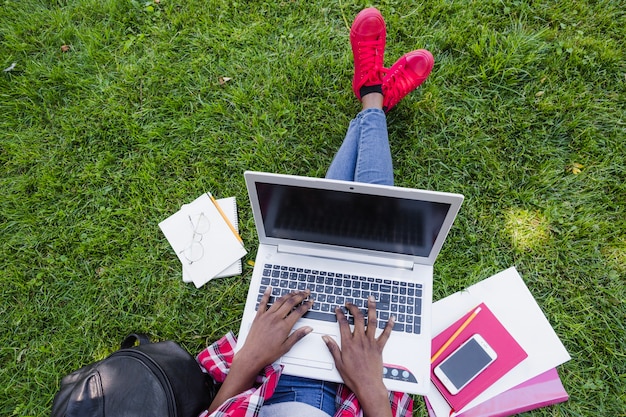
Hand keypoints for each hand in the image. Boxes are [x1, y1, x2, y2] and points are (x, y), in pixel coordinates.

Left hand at [236, 288, 313, 371]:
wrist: (252, 355)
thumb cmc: (268, 353)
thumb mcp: (286, 347)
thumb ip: (298, 335)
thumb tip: (309, 328)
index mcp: (284, 326)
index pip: (299, 311)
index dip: (306, 305)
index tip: (311, 302)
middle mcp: (275, 318)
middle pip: (290, 302)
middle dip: (300, 296)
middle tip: (306, 292)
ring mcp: (266, 316)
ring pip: (279, 300)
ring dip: (288, 294)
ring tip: (295, 291)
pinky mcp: (258, 316)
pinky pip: (263, 302)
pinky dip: (266, 294)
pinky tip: (269, 288)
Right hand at [323, 296, 393, 416]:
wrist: (368, 386)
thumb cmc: (353, 377)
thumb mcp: (338, 363)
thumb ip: (332, 348)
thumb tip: (325, 337)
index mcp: (349, 344)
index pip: (343, 324)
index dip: (340, 314)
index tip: (338, 309)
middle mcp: (360, 340)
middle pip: (357, 318)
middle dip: (353, 308)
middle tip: (350, 303)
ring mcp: (371, 343)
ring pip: (372, 321)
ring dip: (372, 309)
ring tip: (371, 300)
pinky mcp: (379, 347)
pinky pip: (386, 334)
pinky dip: (389, 325)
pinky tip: (391, 318)